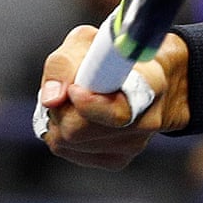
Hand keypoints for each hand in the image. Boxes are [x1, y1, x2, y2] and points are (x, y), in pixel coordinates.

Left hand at [38, 26, 189, 168]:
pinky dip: (64, 133)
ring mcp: (134, 145)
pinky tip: (79, 116)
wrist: (144, 76)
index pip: (119, 112)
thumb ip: (65, 63)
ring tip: (75, 100)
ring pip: (69, 142)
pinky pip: (70, 151)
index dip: (89, 104)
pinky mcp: (117, 160)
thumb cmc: (112, 56)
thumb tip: (52, 99)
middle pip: (78, 130)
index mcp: (150, 85)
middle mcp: (147, 121)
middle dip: (60, 109)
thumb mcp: (86, 42)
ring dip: (60, 119)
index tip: (74, 90)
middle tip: (67, 89)